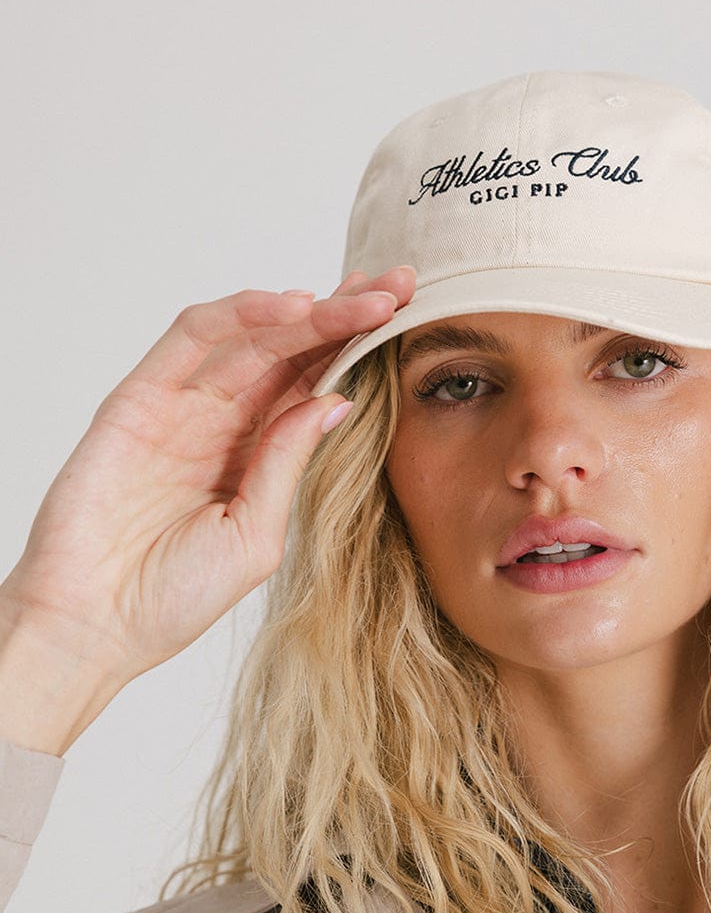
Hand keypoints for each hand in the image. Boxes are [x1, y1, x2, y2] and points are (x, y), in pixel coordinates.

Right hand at [0, 266, 415, 697]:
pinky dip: (241, 314)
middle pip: (293, 350)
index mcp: (258, 454)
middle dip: (347, 315)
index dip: (360, 349)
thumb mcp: (257, 534)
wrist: (96, 624)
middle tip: (402, 288)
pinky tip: (292, 307)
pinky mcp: (140, 397)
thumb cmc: (174, 595)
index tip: (412, 320)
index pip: (316, 384)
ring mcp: (183, 405)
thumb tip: (338, 400)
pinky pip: (193, 338)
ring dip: (308, 310)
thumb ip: (289, 463)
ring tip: (363, 298)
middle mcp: (224, 421)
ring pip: (252, 334)